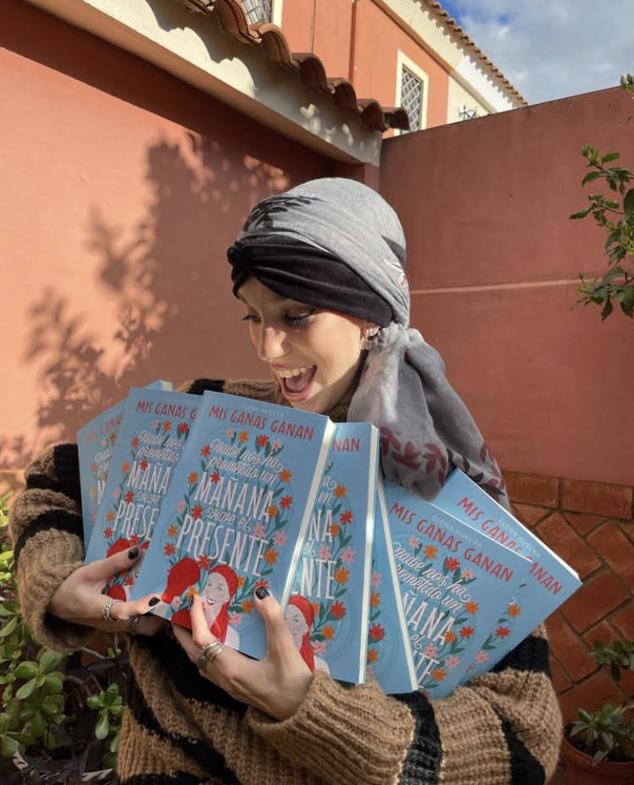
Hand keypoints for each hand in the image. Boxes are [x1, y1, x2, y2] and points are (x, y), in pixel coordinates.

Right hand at [49, 546, 164, 635]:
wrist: (57, 603)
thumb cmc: (72, 586)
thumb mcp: (91, 571)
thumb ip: (114, 563)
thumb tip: (138, 550)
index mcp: (100, 608)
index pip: (122, 611)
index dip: (139, 607)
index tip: (156, 598)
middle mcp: (112, 622)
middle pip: (143, 626)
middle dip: (161, 615)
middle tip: (175, 594)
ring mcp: (117, 626)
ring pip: (144, 628)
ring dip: (159, 614)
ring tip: (172, 593)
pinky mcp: (119, 625)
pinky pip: (140, 624)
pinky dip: (151, 613)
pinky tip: (157, 594)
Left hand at [173, 591, 312, 719]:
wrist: (302, 714)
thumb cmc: (293, 684)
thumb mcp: (285, 648)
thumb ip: (273, 619)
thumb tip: (260, 594)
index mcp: (231, 668)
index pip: (203, 639)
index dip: (196, 617)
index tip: (197, 598)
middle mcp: (224, 678)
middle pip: (193, 653)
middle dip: (183, 631)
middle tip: (180, 611)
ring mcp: (228, 686)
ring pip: (200, 662)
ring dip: (192, 643)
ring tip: (194, 624)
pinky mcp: (236, 689)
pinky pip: (210, 669)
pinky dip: (205, 653)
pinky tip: (216, 645)